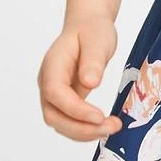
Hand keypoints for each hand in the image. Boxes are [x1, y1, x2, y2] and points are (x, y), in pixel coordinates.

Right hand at [38, 16, 124, 141]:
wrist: (87, 28)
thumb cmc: (92, 31)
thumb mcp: (98, 39)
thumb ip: (93, 60)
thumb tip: (90, 82)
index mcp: (52, 66)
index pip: (55, 94)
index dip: (75, 109)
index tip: (99, 116)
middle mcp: (48, 83)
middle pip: (54, 115)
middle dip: (81, 128)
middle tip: (111, 127)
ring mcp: (54, 95)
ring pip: (60, 123)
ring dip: (84, 132)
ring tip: (112, 127)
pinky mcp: (65, 102)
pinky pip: (70, 122)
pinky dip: (85, 129)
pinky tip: (105, 127)